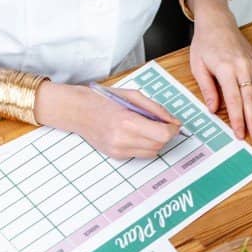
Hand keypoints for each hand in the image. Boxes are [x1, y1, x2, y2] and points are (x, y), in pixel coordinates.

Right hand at [35, 84, 179, 158]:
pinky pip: (140, 154)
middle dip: (165, 135)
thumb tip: (173, 121)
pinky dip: (144, 145)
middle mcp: (123, 139)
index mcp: (128, 121)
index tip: (173, 124)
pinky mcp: (116, 155)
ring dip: (155, 141)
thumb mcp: (133, 96)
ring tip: (146, 127)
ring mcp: (118, 150)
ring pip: (152, 152)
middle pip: (159, 145)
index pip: (162, 134)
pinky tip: (135, 133)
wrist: (78, 111)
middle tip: (161, 123)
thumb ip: (155, 109)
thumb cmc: (103, 100)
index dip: (172, 130)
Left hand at [186, 0, 251, 140]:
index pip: (234, 100)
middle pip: (251, 99)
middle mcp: (242, 67)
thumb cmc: (205, 43)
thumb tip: (213, 108)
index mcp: (226, 69)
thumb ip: (207, 88)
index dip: (238, 119)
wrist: (217, 22)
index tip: (240, 133)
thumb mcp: (198, 66)